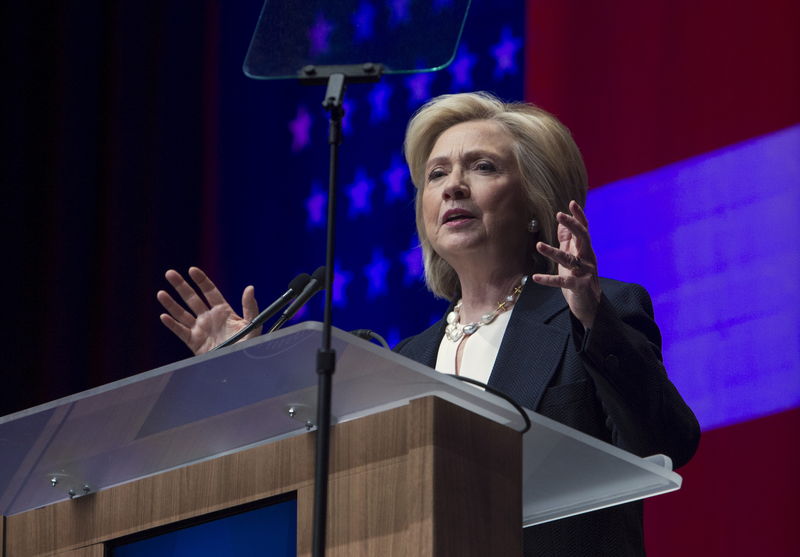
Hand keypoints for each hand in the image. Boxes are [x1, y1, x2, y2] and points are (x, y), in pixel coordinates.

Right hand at [157, 267, 258, 354]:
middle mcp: (210, 318)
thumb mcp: (252, 324)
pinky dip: (172, 325)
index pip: (210, 292)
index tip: (192, 270)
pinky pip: (181, 332)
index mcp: (223, 312)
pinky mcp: (194, 343)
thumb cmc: (248, 345)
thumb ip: (250, 307)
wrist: (239, 365)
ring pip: (182, 314)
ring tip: (161, 293)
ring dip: (171, 304)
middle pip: (192, 299)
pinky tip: (164, 317)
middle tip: (169, 273)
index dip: (201, 281)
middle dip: (181, 286)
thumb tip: (250, 288)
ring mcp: (201, 330)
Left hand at [532, 200, 601, 328]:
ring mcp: (584, 272)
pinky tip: (536, 277)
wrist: (590, 305)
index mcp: (585, 250)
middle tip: (559, 215)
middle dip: (572, 225)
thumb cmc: (579, 278)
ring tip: (538, 245)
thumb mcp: (573, 257)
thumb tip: (562, 223)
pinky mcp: (578, 287)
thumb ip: (568, 241)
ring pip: (569, 259)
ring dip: (553, 252)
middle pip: (583, 238)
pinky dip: (549, 280)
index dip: (579, 216)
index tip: (571, 203)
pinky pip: (563, 282)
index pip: (584, 229)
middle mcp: (587, 259)